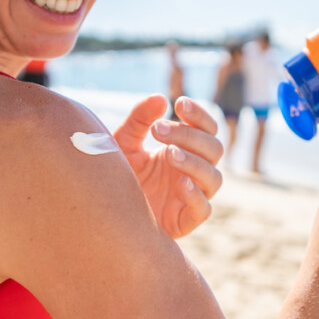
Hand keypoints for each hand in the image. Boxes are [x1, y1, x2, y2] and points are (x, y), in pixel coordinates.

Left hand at [113, 95, 222, 237]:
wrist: (104, 214)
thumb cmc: (118, 176)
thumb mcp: (124, 144)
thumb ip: (139, 121)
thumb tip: (159, 98)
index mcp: (186, 150)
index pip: (207, 129)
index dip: (199, 115)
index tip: (179, 103)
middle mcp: (194, 172)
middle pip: (214, 149)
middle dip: (190, 136)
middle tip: (159, 130)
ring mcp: (193, 197)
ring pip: (214, 177)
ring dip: (195, 162)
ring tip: (169, 154)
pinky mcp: (186, 221)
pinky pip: (203, 209)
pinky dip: (196, 195)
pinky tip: (180, 183)